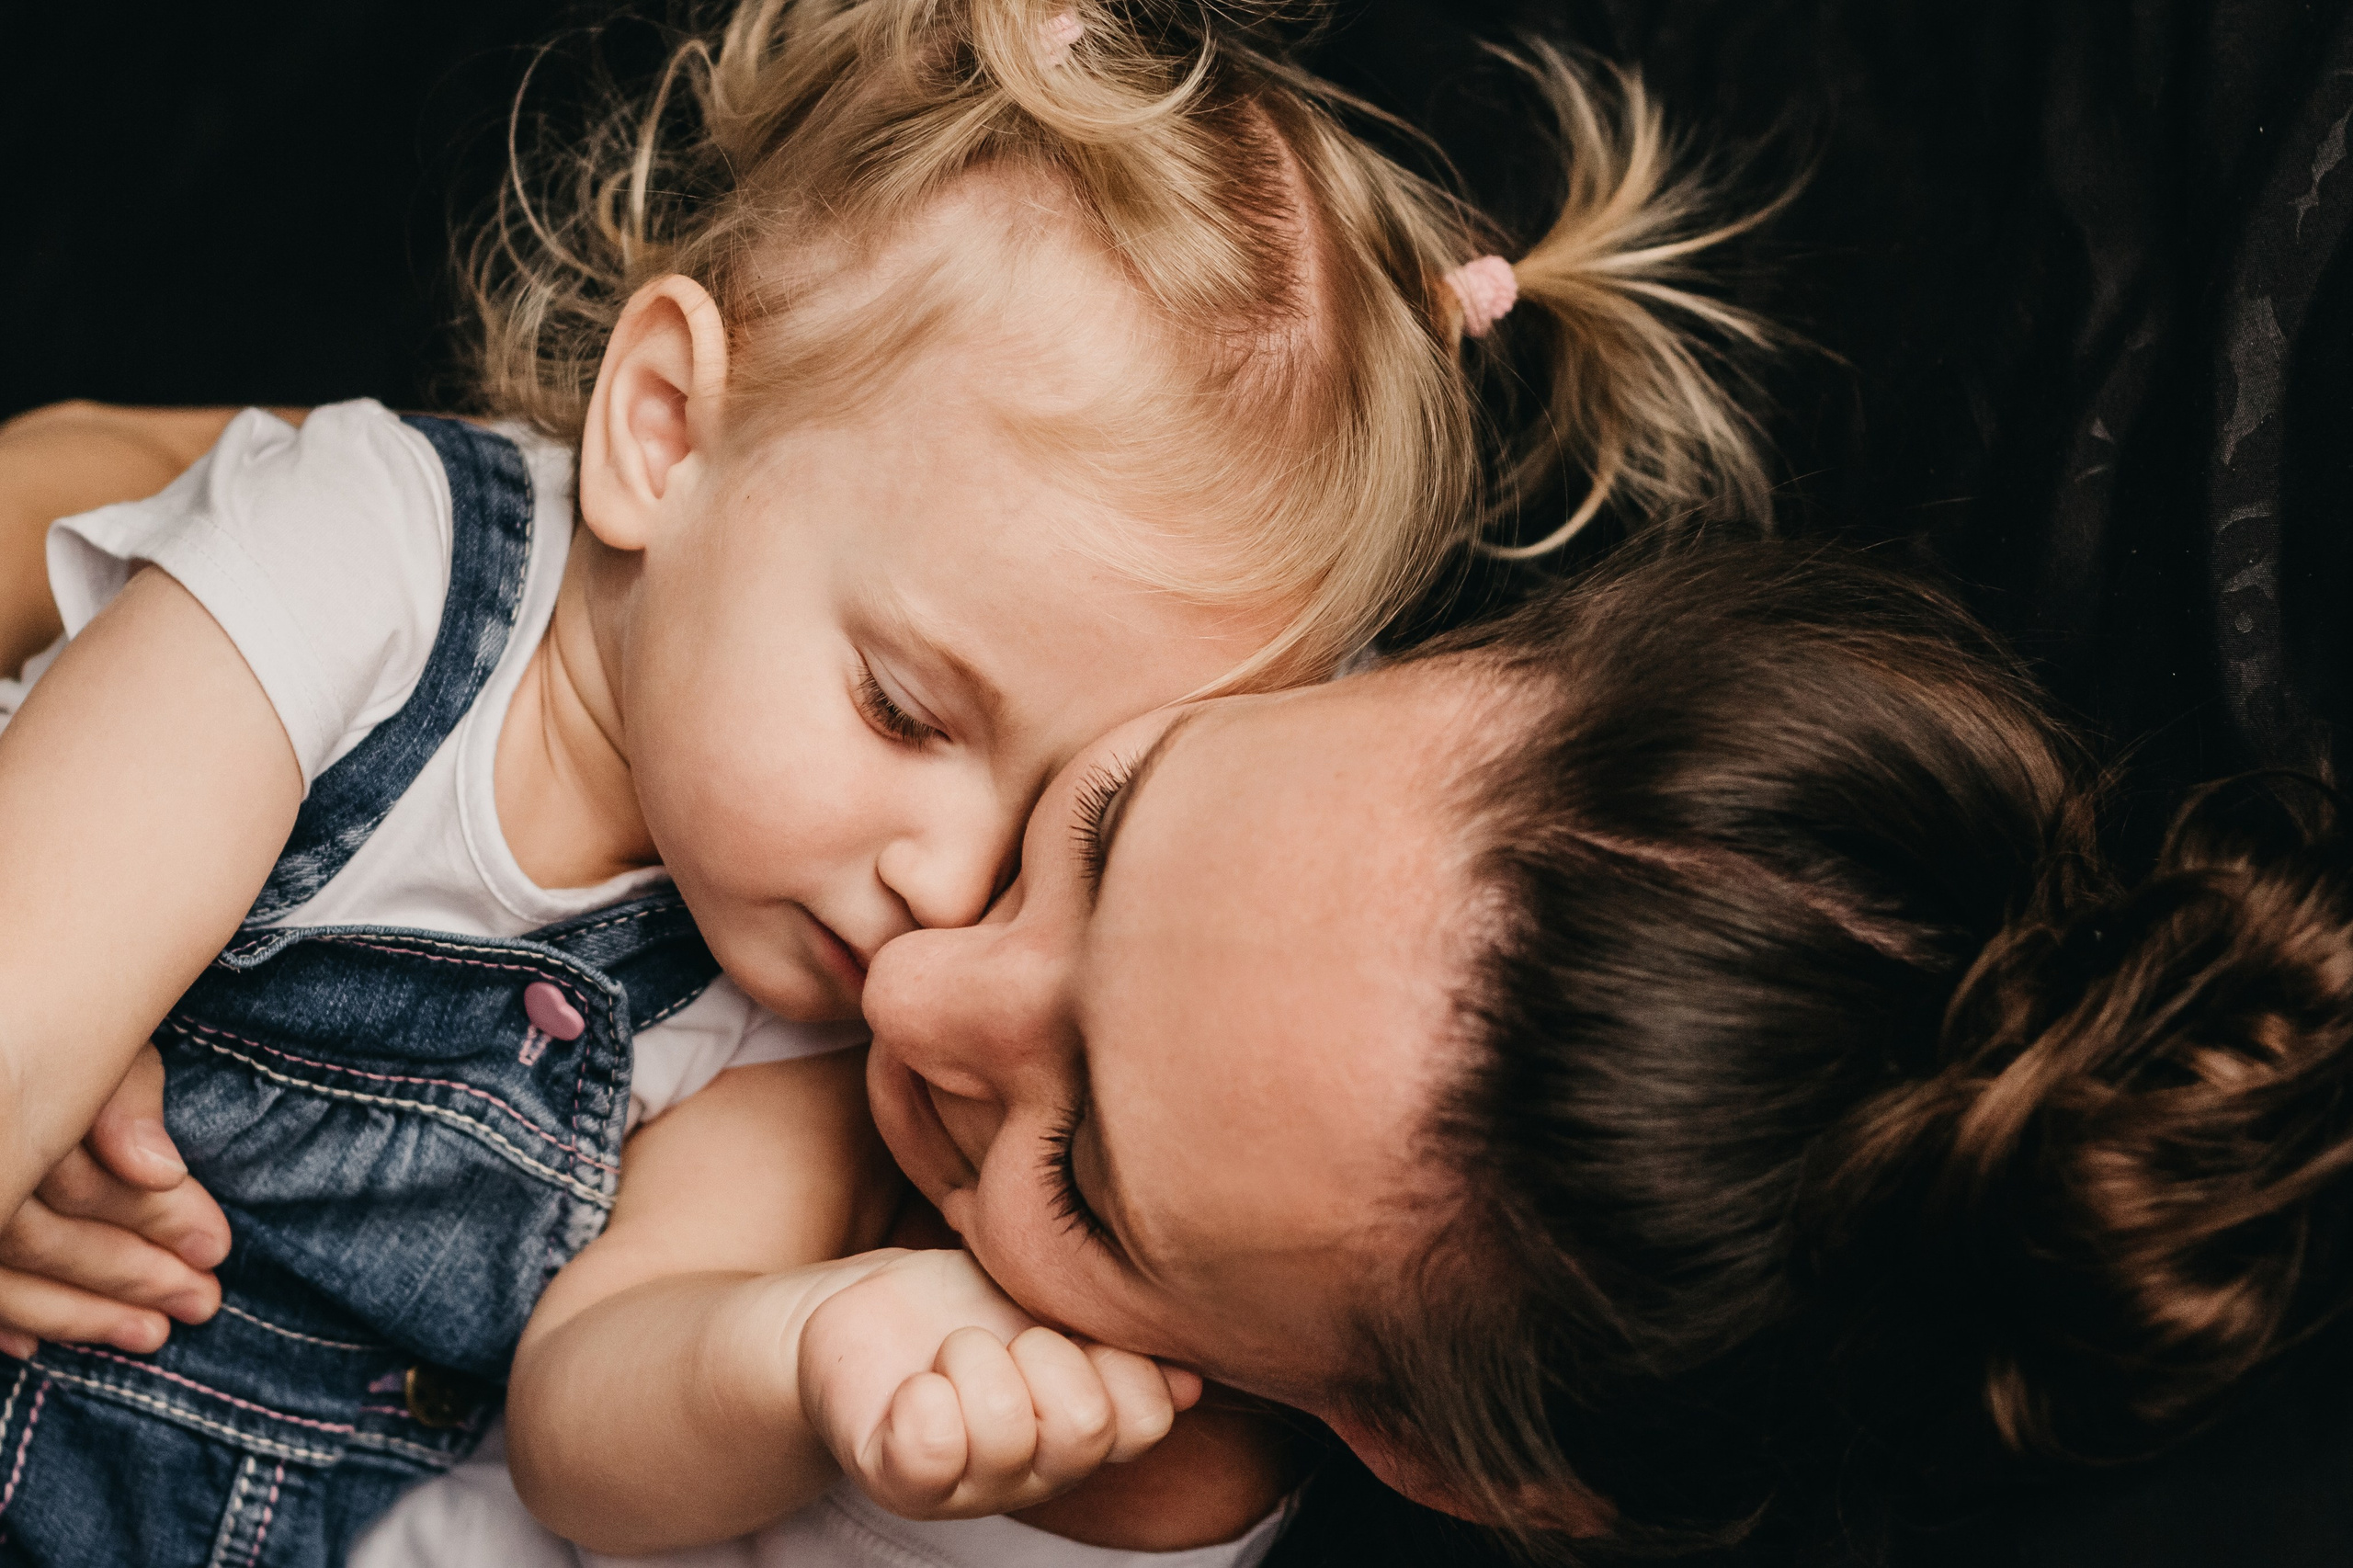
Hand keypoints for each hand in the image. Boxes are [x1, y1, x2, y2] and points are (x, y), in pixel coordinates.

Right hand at [0, 1045, 229, 1357]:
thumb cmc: (57, 1006)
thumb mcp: (100, 1036)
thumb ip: (122, 1096)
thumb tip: (158, 1172)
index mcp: (12, 1099)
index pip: (77, 1185)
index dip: (153, 1220)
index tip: (219, 1249)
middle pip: (32, 1235)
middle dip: (123, 1275)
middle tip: (202, 1304)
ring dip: (69, 1312)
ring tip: (149, 1336)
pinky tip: (33, 1349)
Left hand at [798, 1249, 1199, 1519]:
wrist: (866, 1311)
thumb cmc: (970, 1303)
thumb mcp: (1050, 1301)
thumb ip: (1115, 1336)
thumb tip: (1188, 1378)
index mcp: (1084, 1427)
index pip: (1145, 1418)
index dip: (1118, 1358)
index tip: (1072, 1324)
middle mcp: (1035, 1471)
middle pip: (1085, 1428)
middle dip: (1045, 1352)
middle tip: (1008, 1337)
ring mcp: (968, 1485)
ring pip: (1006, 1430)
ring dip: (973, 1360)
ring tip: (952, 1353)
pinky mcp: (898, 1479)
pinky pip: (930, 1450)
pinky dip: (924, 1400)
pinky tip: (914, 1387)